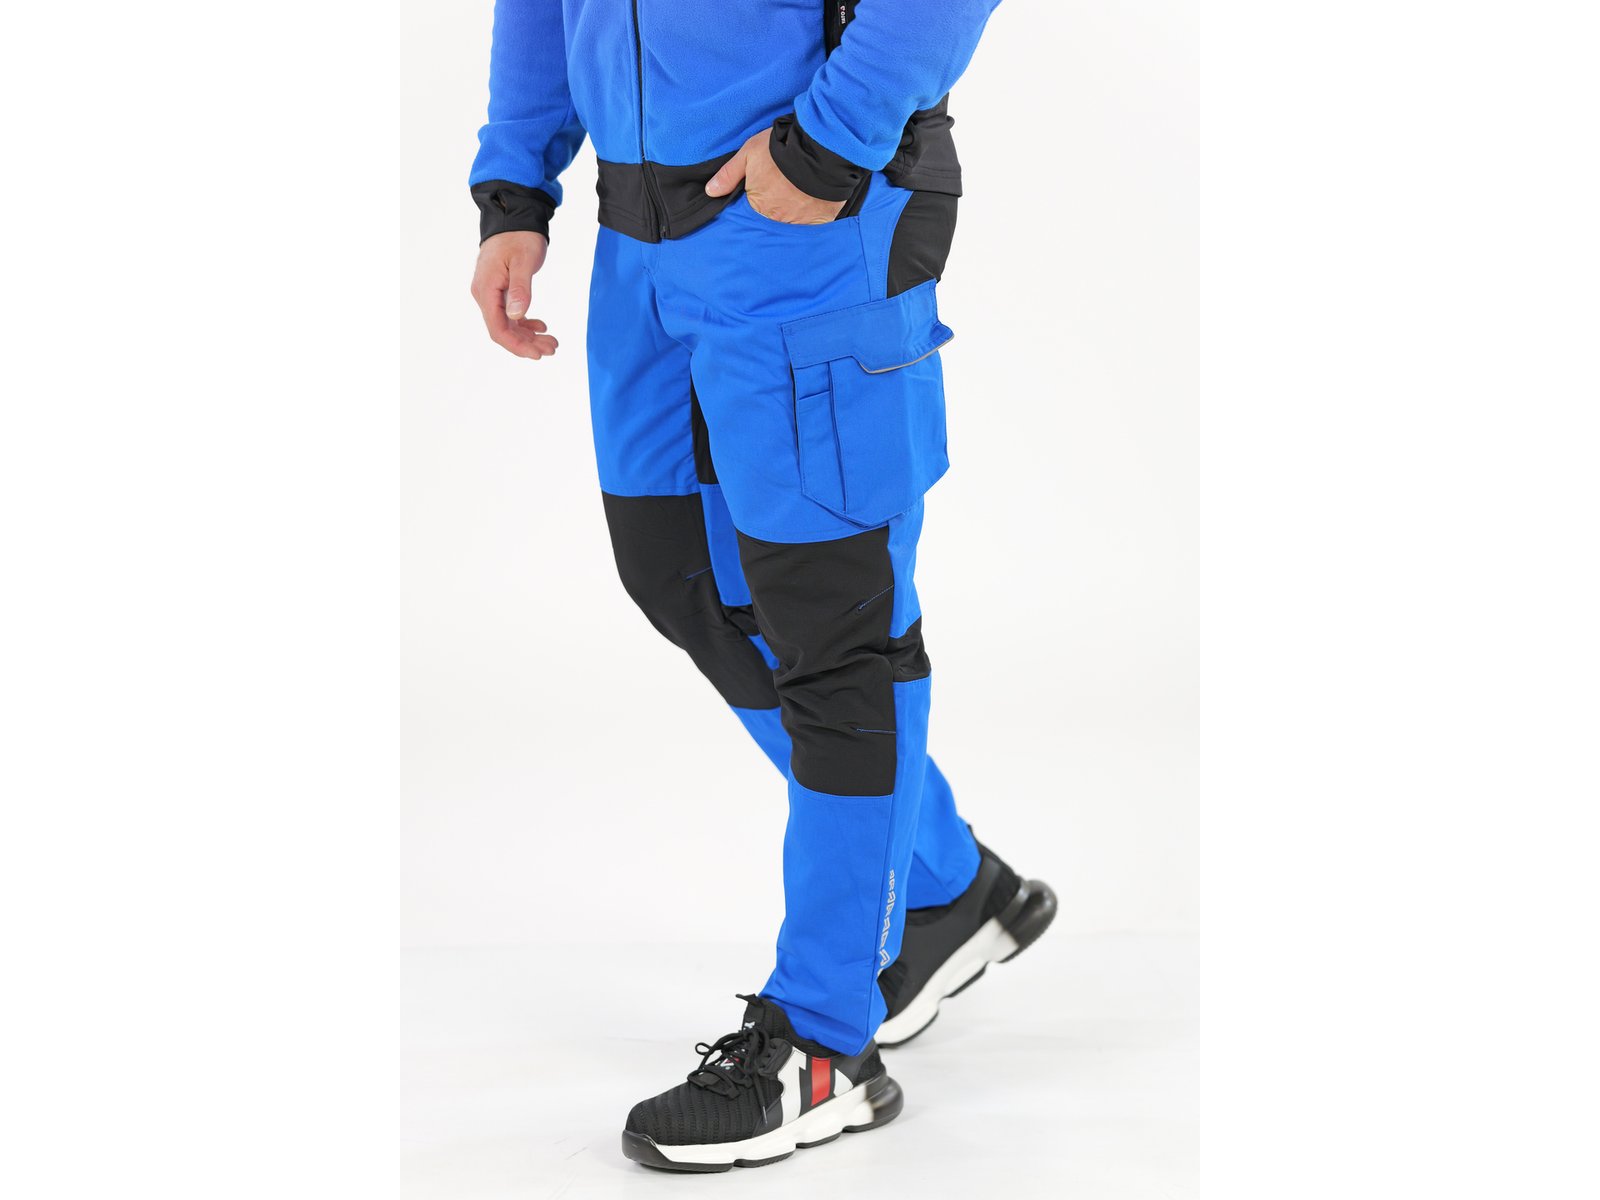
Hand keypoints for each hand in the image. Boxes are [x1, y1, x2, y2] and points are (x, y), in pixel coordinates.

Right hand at [470, 231, 558, 359]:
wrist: (514, 218)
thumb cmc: (519, 237)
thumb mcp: (524, 262)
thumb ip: (520, 289)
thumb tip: (516, 316)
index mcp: (486, 289)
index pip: (498, 329)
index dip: (517, 346)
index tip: (537, 354)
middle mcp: (484, 294)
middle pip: (503, 330)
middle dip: (527, 343)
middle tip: (552, 348)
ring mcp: (491, 293)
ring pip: (508, 324)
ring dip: (529, 336)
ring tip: (551, 341)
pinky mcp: (499, 290)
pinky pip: (509, 314)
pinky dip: (525, 323)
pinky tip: (541, 326)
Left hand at [705, 129, 845, 224]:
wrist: (819, 147)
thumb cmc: (781, 149)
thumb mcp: (749, 154)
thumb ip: (728, 175)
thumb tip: (711, 191)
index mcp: (758, 207)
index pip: (751, 215)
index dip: (755, 204)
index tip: (762, 194)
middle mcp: (779, 220)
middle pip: (772, 221)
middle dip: (774, 211)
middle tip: (781, 194)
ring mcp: (801, 222)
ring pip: (793, 224)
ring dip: (793, 215)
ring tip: (796, 198)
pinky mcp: (822, 219)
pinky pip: (814, 225)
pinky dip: (812, 218)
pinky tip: (812, 204)